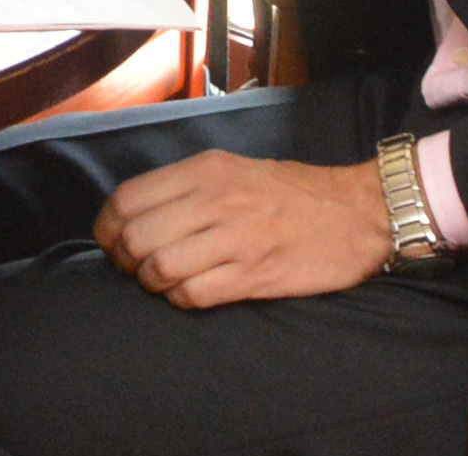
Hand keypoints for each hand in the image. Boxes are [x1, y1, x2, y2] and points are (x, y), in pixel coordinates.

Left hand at [91, 151, 394, 307]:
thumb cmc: (292, 192)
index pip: (127, 199)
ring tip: (163, 282)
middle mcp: (215, 200)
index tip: (112, 242)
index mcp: (205, 170)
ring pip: (159, 267)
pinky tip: (191, 294)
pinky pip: (194, 295)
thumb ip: (187, 186)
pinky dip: (181, 300)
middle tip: (135, 269)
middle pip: (135, 236)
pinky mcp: (255, 274)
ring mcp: (236, 238)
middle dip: (124, 261)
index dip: (108, 228)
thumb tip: (135, 213)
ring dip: (152, 283)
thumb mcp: (234, 168)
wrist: (359, 212)